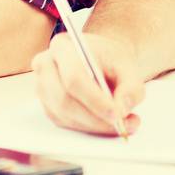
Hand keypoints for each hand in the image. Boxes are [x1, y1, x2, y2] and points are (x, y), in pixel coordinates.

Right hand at [31, 29, 145, 136]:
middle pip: (65, 100)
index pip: (73, 77)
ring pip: (64, 115)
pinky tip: (108, 124)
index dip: (94, 99)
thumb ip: (131, 86)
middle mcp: (46, 66)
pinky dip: (89, 127)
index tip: (116, 114)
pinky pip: (65, 123)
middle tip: (122, 124)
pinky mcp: (48, 106)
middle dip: (95, 118)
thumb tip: (123, 109)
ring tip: (124, 125)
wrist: (101, 59)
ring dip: (94, 125)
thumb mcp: (128, 65)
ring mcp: (43, 88)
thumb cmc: (110, 59)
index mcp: (63, 47)